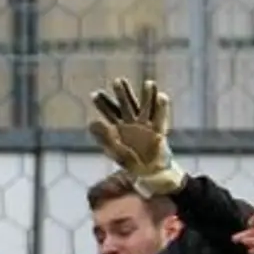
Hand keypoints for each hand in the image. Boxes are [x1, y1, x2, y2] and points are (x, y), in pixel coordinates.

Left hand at [87, 77, 185, 196]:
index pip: (110, 112)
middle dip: (122, 93)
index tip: (94, 94)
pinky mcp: (158, 130)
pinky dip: (162, 108)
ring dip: (147, 95)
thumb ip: (103, 137)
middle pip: (127, 104)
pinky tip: (162, 96)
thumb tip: (91, 123)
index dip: (102, 103)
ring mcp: (146, 124)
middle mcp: (132, 122)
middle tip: (118, 81)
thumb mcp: (114, 150)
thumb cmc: (130, 161)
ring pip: (146, 107)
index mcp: (120, 127)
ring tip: (149, 83)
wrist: (149, 171)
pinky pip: (160, 118)